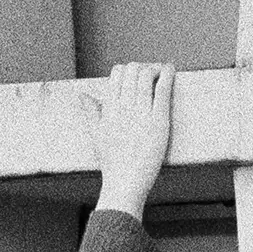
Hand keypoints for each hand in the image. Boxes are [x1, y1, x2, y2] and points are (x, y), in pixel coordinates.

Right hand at [90, 61, 174, 222]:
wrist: (124, 183)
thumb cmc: (112, 162)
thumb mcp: (97, 134)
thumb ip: (91, 111)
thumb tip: (82, 94)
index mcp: (109, 109)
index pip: (117, 74)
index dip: (127, 71)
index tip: (135, 78)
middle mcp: (123, 108)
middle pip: (132, 71)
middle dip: (142, 68)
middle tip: (150, 77)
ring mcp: (141, 114)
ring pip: (145, 75)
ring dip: (154, 69)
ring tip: (161, 73)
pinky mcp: (158, 121)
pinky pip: (162, 90)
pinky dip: (167, 75)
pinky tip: (170, 69)